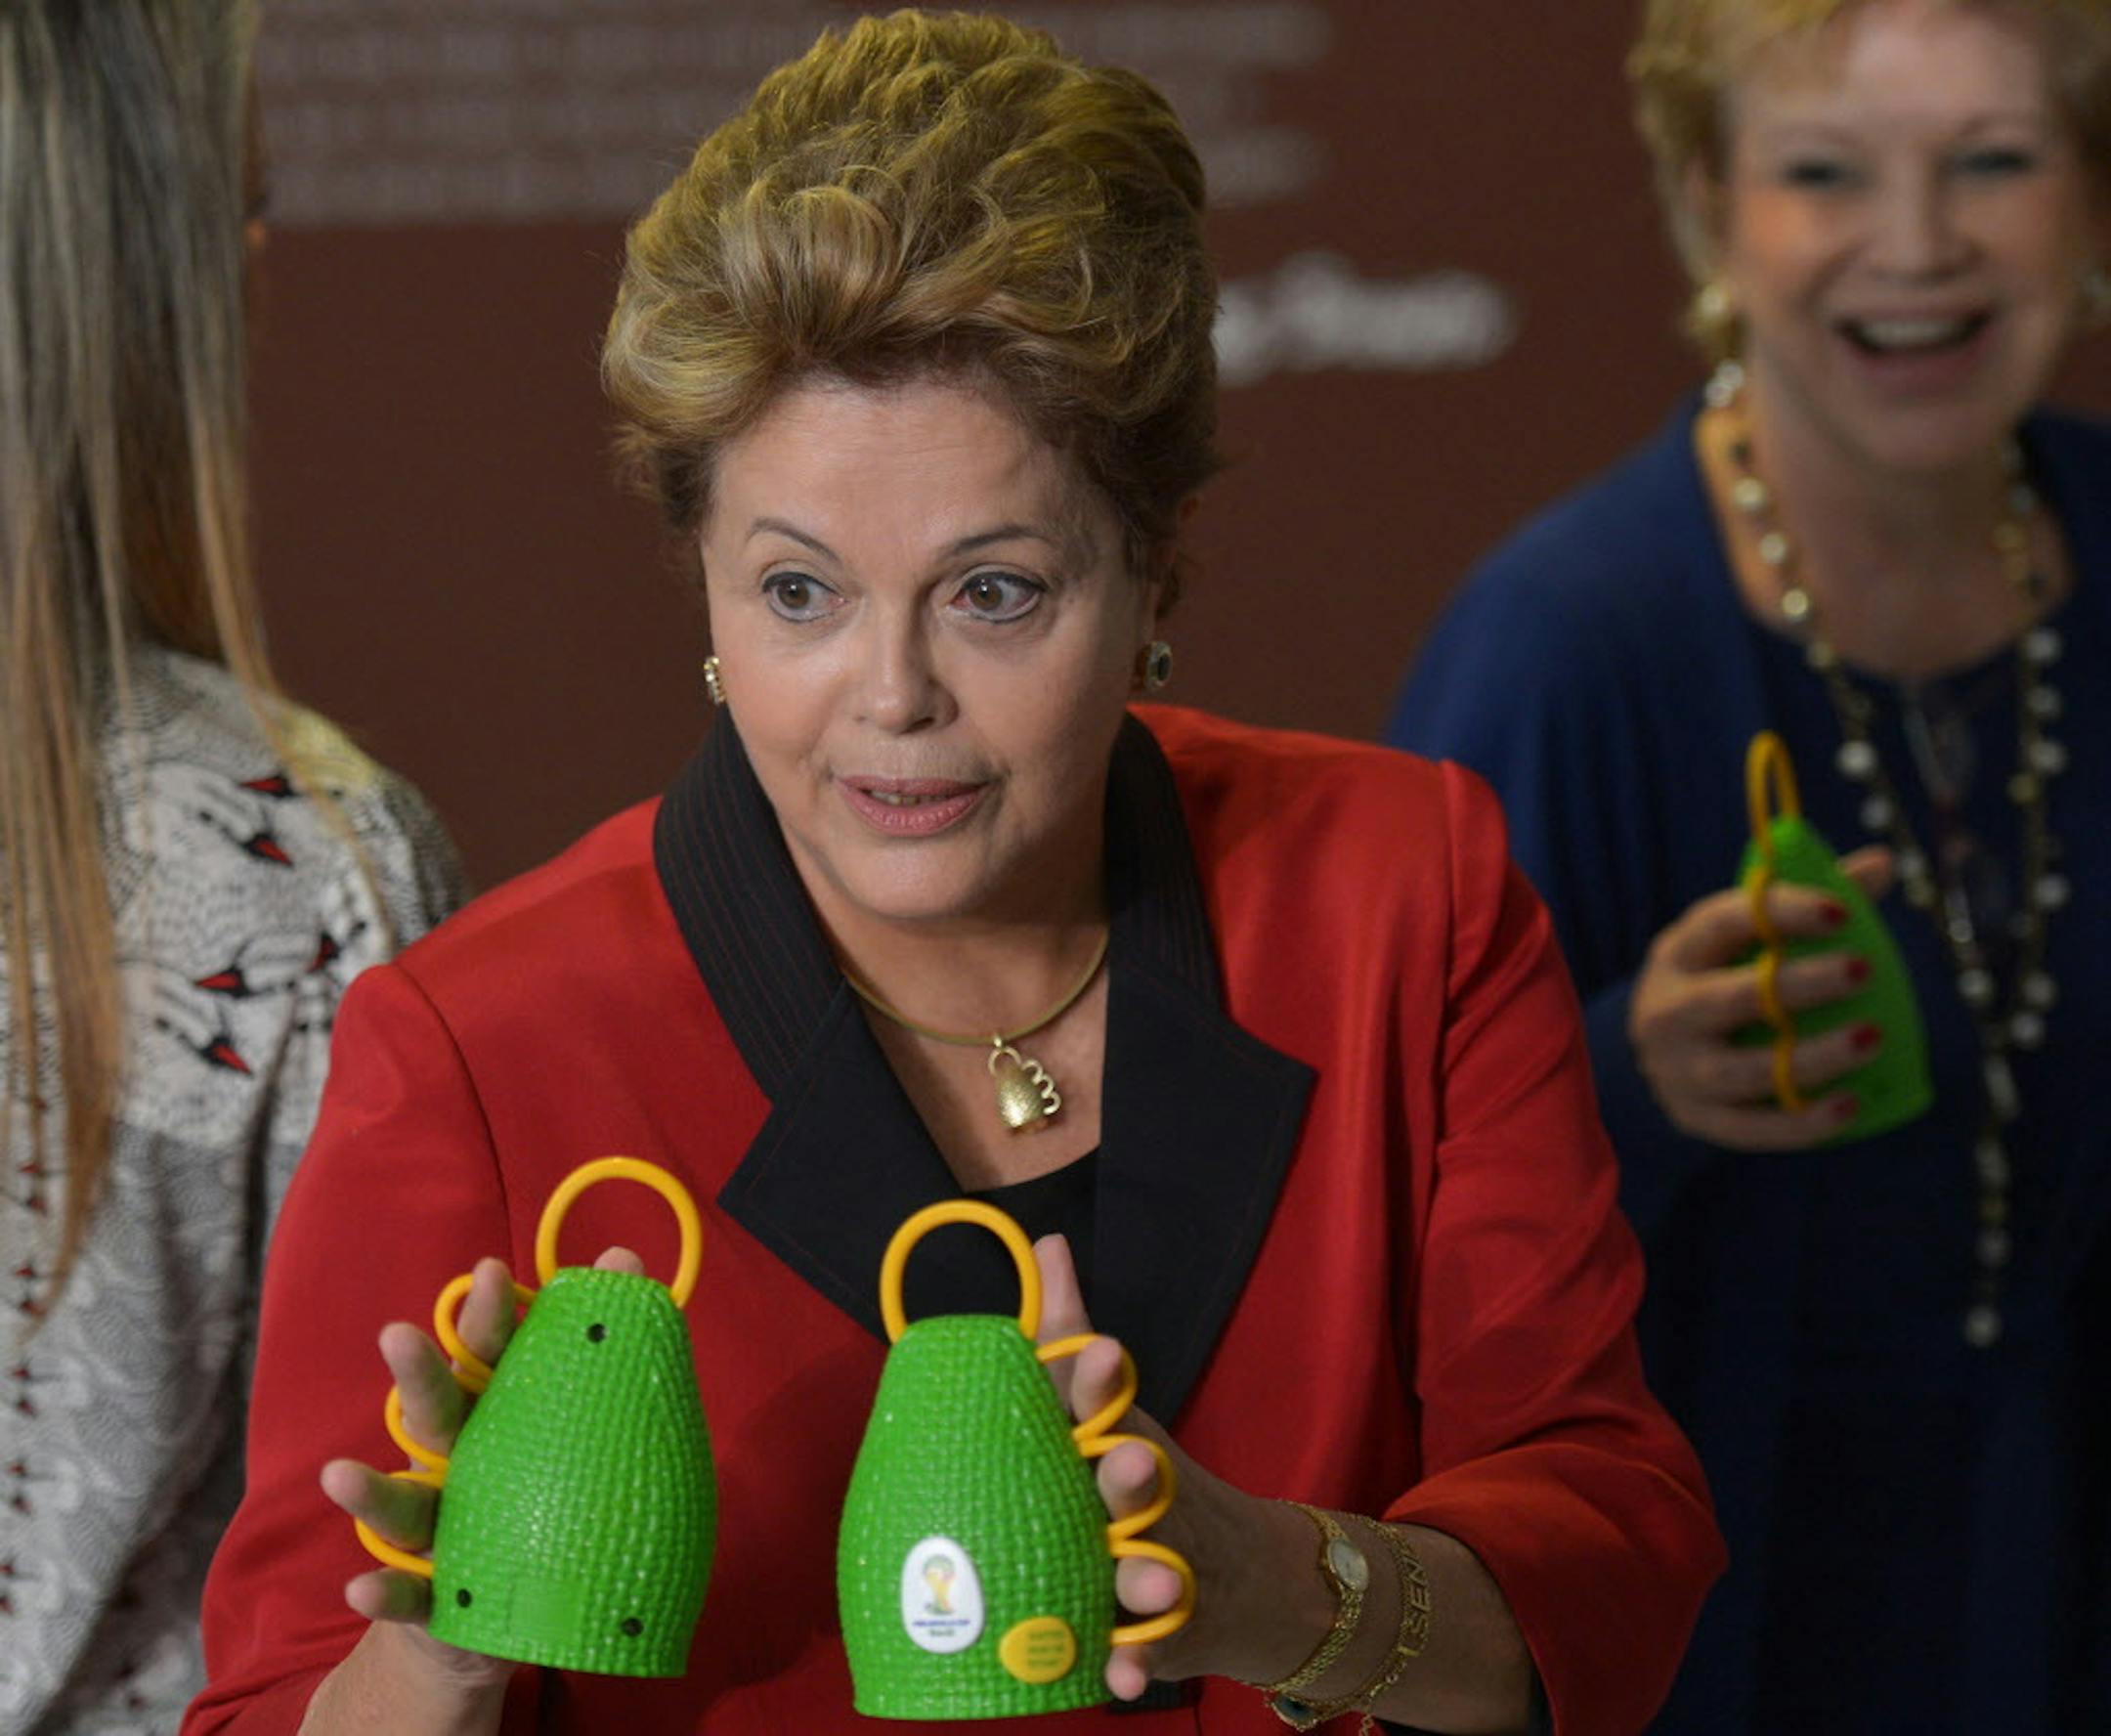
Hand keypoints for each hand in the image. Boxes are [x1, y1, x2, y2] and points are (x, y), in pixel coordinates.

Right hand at [317, 1247, 645, 1696]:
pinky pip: (403, 1596)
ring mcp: (437, 1531)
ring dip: (370, 1491)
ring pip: (401, 1504)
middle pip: (434, 1415)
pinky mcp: (430, 1598)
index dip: (487, 1316)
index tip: (491, 1271)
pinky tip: (359, 1589)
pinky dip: (381, 1592)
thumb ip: (595, 1349)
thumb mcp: (573, 1423)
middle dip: (417, 1376)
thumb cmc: (546, 1496)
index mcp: (497, 1417)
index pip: (488, 1358)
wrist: (506, 1615)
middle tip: (398, 1335)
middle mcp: (456, 1464)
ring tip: (338, 1475)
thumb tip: (623, 1257)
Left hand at [1031, 1235, 1293, 1700]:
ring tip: (1149, 1586)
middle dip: (1134, 1476)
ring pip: (1152, 1574)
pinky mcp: (1166, 1636)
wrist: (1248, 1580)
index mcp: (1122, 1440)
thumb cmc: (1148, 1483)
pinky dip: (1135, 1668)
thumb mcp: (1112, 1411)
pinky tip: (1121, 1682)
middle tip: (1130, 1462)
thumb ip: (1069, 1336)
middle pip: (1140, 1487)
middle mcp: (1148, 1503)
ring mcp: (1164, 1569)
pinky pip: (1147, 1657)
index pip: (1107, 1402)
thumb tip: (1045, 1245)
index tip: (1103, 1352)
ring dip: (1147, 1580)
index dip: (1101, 1378)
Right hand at [1628, 846, 1893, 1149]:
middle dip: (1798, 984)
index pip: (1722, 922)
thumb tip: (1882, 864)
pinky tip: (1850, 1104)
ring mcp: (1677, 1070)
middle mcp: (1666, 1010)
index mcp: (1680, 952)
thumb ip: (1812, 901)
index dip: (1780, 914)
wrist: (1663, 1054)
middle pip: (1730, 998)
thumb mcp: (1746, 938)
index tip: (1841, 910)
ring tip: (1872, 1038)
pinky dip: (1802, 1121)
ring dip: (1813, 1057)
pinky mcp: (1696, 1118)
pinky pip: (1751, 1128)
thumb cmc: (1724, 979)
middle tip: (1862, 969)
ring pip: (1744, 1070)